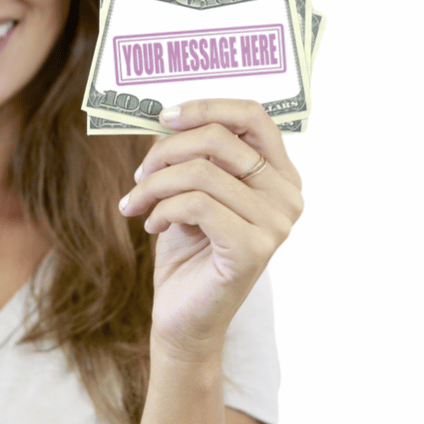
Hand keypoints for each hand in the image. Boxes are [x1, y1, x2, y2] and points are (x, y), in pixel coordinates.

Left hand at [119, 99, 302, 358]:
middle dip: (165, 150)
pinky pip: (195, 205)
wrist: (185, 316)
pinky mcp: (252, 250)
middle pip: (218, 138)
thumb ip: (194, 154)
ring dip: (154, 184)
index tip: (163, 117)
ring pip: (199, 172)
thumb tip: (167, 115)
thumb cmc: (189, 249)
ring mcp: (276, 225)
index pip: (254, 116)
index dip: (206, 107)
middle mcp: (287, 196)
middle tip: (139, 174)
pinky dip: (162, 209)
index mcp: (280, 174)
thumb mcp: (192, 190)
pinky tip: (152, 224)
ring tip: (136, 202)